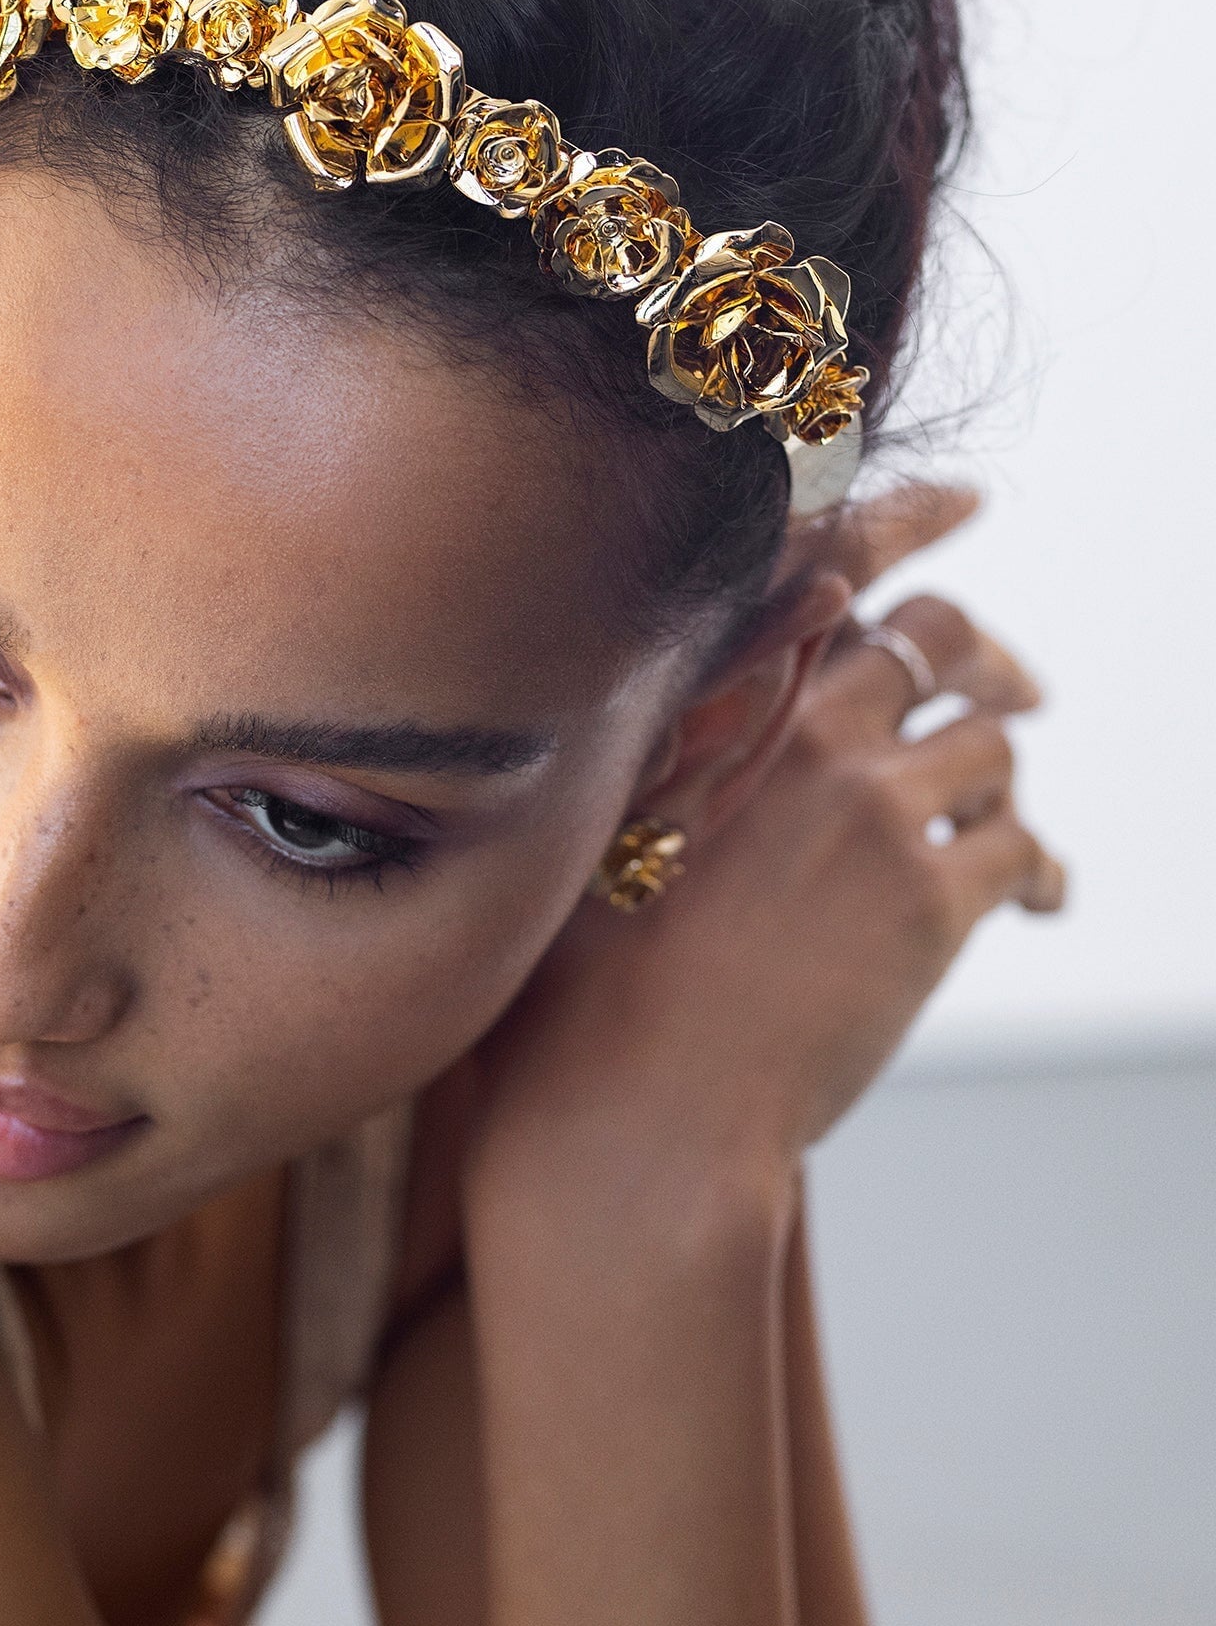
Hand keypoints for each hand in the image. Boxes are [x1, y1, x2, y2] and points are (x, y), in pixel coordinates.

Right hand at [462, 483, 1065, 1197]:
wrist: (632, 1119)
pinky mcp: (933, 901)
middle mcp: (799, 735)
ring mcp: (872, 812)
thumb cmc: (584, 1003)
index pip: (832, 573)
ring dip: (996, 782)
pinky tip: (1035, 903)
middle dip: (981, 661)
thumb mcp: (594, 844)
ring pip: (990, 744)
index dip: (906, 522)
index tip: (957, 506)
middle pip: (937, 638)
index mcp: (712, 707)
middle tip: (1013, 691)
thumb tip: (691, 715)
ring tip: (994, 836)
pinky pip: (1026, 846)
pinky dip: (1040, 870)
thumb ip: (661, 756)